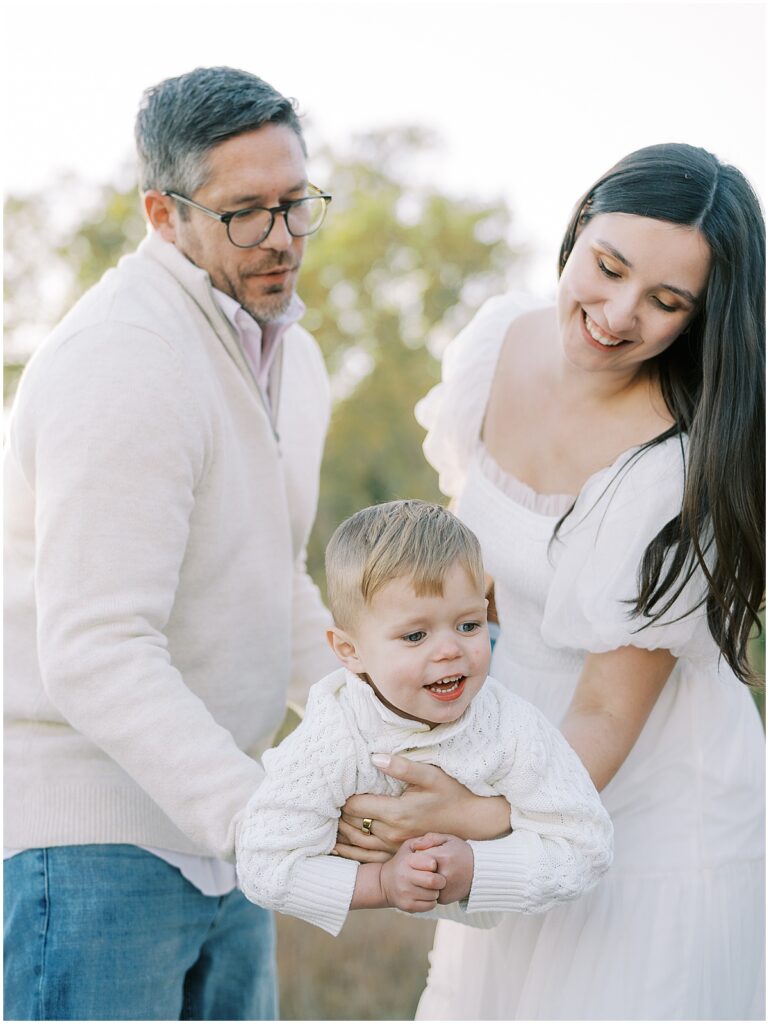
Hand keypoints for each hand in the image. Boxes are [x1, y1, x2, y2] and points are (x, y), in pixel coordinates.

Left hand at [336, 754, 510, 858]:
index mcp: (396, 812)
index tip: (331, 785)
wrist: (471, 822)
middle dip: (335, 813)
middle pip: (352, 824)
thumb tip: (373, 757)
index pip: (355, 805)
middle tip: (322, 801)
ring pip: (356, 842)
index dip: (340, 796)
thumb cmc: (450, 793)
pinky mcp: (398, 855)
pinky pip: (367, 858)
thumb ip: (401, 766)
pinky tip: (337, 847)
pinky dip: (349, 853)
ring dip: (339, 832)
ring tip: (324, 821)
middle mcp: (392, 833)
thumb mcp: (429, 774)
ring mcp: (395, 847)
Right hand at [378, 837, 446, 912]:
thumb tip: (432, 840)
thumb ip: (422, 840)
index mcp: (407, 861)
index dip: (436, 864)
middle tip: (440, 879)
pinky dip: (432, 901)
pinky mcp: (408, 906)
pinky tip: (427, 895)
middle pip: (433, 881)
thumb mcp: (408, 846)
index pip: (431, 863)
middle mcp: (405, 877)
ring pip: (433, 894)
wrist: (385, 883)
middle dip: (441, 880)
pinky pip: (430, 905)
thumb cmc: (402, 862)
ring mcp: (406, 893)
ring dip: (436, 891)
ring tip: (431, 887)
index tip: (434, 865)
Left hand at [411, 833, 473, 903]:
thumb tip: (415, 847)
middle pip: (419, 872)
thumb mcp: (448, 839)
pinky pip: (429, 894)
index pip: (418, 857)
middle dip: (420, 869)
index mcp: (443, 857)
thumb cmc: (461, 852)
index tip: (424, 854)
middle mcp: (443, 875)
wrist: (479, 871)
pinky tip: (437, 882)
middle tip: (426, 865)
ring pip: (423, 885)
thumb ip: (430, 838)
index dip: (418, 856)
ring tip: (432, 873)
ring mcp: (444, 889)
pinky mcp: (444, 899)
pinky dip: (430, 889)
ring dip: (423, 880)